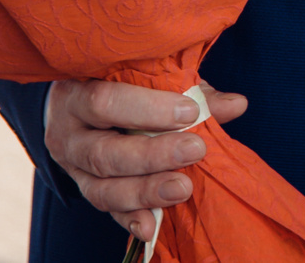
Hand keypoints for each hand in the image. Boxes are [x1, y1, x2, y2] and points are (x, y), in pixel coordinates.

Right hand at [45, 78, 248, 244]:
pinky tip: (151, 227)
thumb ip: (190, 89)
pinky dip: (129, 219)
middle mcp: (68, 135)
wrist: (74, 103)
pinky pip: (105, 211)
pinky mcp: (84, 190)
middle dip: (152, 156)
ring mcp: (72, 169)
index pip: (106, 101)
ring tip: (182, 189)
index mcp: (78, 94)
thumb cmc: (119, 82)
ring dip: (145, 192)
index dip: (147, 109)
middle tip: (195, 150)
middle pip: (104, 153)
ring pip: (102, 189)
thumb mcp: (147, 76)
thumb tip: (236, 105)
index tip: (190, 112)